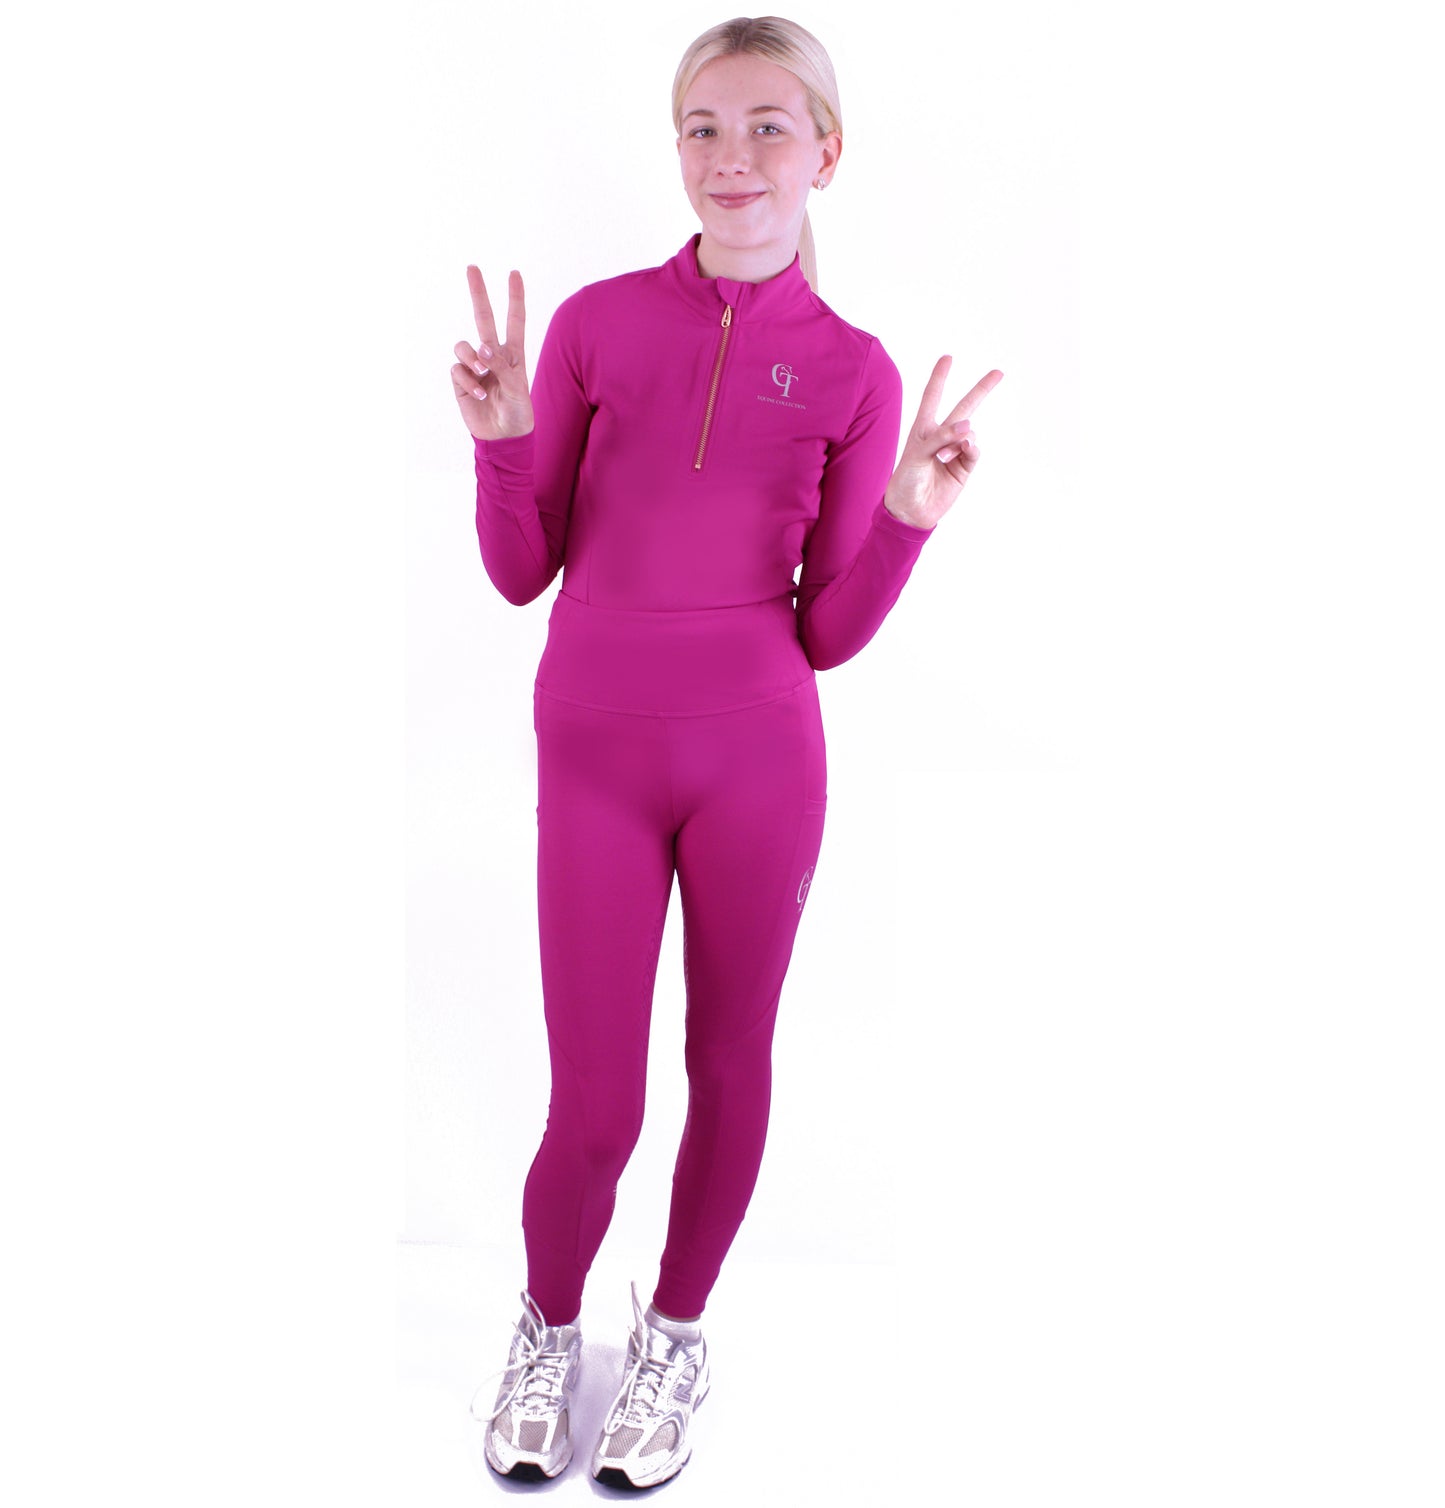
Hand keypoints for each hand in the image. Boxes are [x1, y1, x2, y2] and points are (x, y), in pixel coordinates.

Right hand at [452, 265, 534, 440]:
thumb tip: (482, 349)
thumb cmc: (517, 413)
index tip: (514, 273)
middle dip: (478, 292)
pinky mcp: (461, 381)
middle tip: (472, 267)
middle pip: (484, 318)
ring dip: (472, 356)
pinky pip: (457, 369)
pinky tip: (480, 393)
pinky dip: (468, 379)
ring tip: (482, 372)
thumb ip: (503, 367)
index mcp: (513, 354)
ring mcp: (475, 367)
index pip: (514, 321)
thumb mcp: (518, 389)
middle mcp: (493, 355)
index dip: (515, 297)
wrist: (503, 438)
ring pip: (464, 345)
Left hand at [883, 359, 1003, 529]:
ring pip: (970, 431)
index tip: (948, 357)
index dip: (940, 377)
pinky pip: (974, 450)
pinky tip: (959, 454)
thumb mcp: (917, 454)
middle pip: (964, 407)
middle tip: (999, 372)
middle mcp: (941, 436)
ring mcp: (955, 451)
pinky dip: (970, 448)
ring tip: (943, 456)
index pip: (932, 397)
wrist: (911, 511)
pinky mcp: (965, 467)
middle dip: (981, 390)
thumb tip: (969, 427)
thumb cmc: (906, 480)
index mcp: (923, 428)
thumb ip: (941, 437)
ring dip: (961, 438)